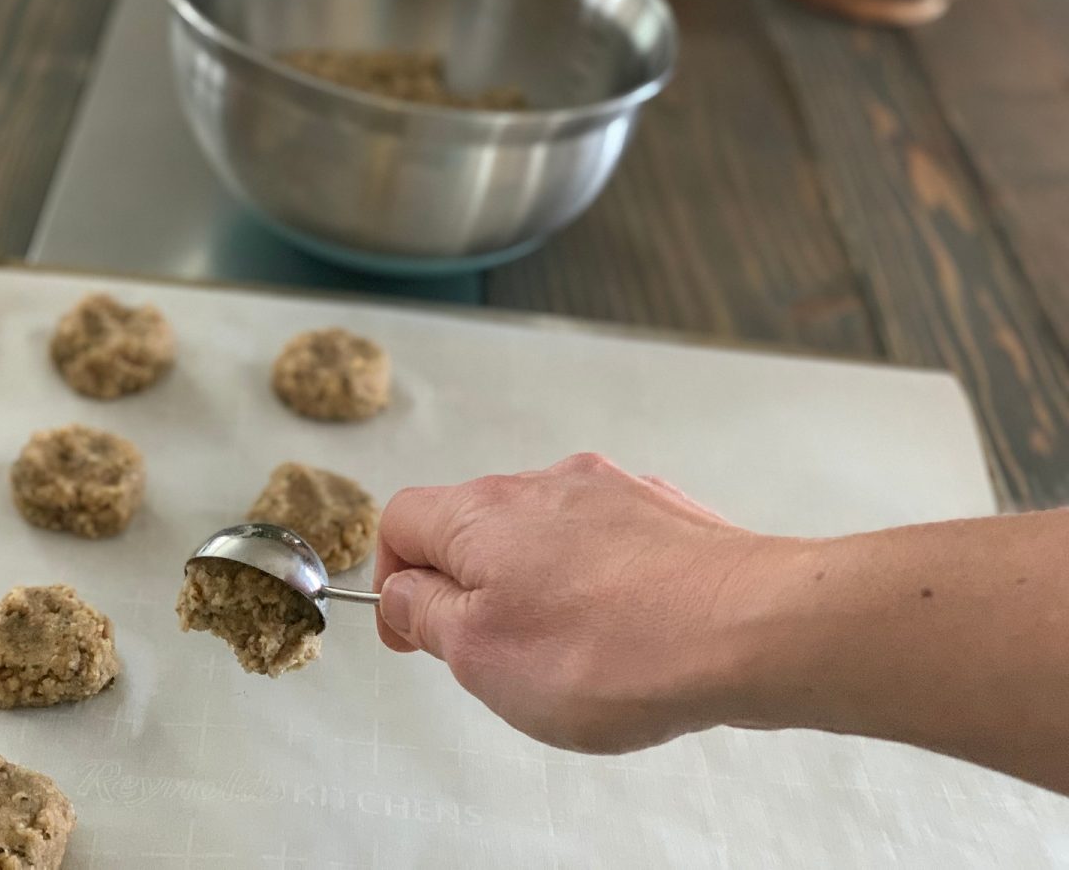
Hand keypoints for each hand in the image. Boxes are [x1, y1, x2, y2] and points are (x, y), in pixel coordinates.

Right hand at [373, 453, 782, 752]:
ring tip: (569, 653)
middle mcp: (545, 484)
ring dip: (534, 587)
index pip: (402, 518)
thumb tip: (403, 592)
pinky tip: (623, 631)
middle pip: (475, 527)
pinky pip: (603, 544)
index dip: (392, 579)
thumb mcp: (480, 655)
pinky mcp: (663, 512)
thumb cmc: (612, 649)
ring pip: (542, 536)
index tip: (411, 632)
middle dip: (469, 589)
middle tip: (492, 657)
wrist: (748, 628)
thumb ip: (426, 615)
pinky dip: (594, 582)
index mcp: (483, 512)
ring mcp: (612, 492)